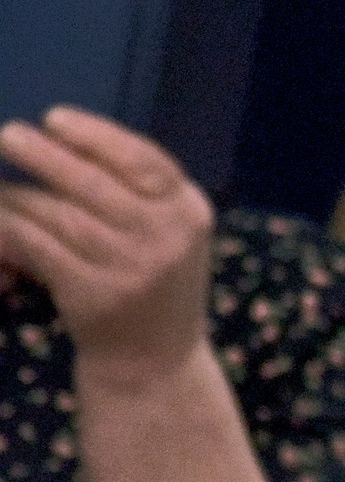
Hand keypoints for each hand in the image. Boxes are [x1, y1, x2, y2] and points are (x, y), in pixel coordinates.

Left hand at [0, 109, 214, 383]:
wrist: (155, 363)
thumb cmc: (153, 285)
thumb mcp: (169, 235)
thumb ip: (138, 193)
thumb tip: (63, 139)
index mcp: (190, 212)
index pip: (144, 161)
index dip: (96, 136)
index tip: (55, 118)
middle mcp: (166, 237)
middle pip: (93, 183)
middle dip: (45, 155)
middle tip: (11, 136)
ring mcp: (130, 268)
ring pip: (56, 213)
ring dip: (16, 196)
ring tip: (0, 189)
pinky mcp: (92, 294)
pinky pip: (36, 246)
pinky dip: (9, 231)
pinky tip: (1, 225)